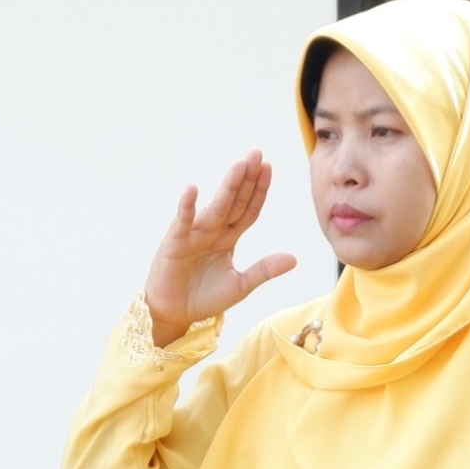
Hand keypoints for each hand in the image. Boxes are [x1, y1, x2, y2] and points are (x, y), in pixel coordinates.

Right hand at [145, 152, 299, 346]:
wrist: (175, 315)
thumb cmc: (204, 299)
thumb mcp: (239, 285)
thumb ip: (263, 270)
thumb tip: (294, 258)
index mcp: (229, 238)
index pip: (248, 209)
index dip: (258, 190)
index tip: (269, 167)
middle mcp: (213, 231)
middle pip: (234, 201)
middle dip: (246, 178)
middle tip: (256, 153)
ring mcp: (194, 234)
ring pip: (216, 207)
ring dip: (228, 186)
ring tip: (239, 164)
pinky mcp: (175, 242)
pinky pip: (182, 221)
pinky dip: (186, 206)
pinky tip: (192, 189)